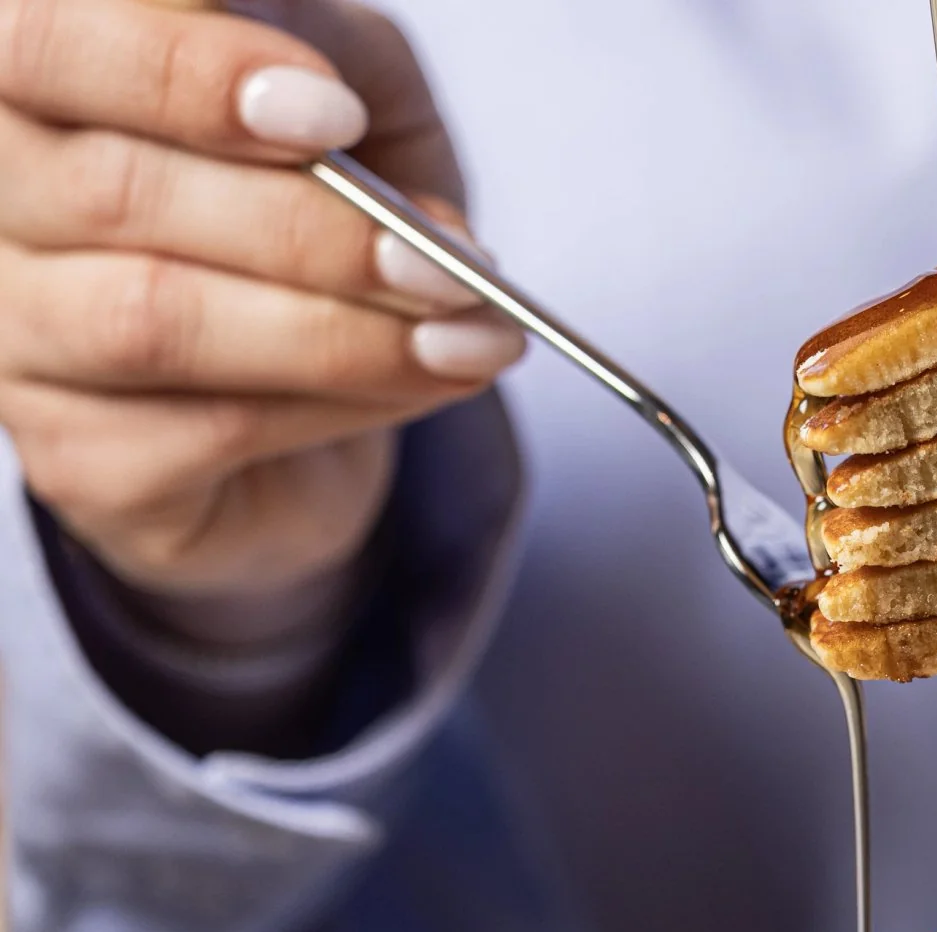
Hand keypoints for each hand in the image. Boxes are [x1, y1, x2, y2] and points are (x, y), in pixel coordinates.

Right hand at [0, 0, 523, 606]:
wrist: (320, 407)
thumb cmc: (318, 221)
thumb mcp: (353, 104)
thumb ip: (336, 53)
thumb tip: (333, 79)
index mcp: (34, 81)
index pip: (41, 39)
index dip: (181, 72)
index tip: (333, 114)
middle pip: (110, 191)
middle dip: (308, 227)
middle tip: (444, 257)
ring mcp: (19, 339)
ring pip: (158, 319)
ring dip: (342, 331)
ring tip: (468, 332)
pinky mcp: (80, 462)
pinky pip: (212, 428)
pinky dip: (346, 403)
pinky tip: (433, 381)